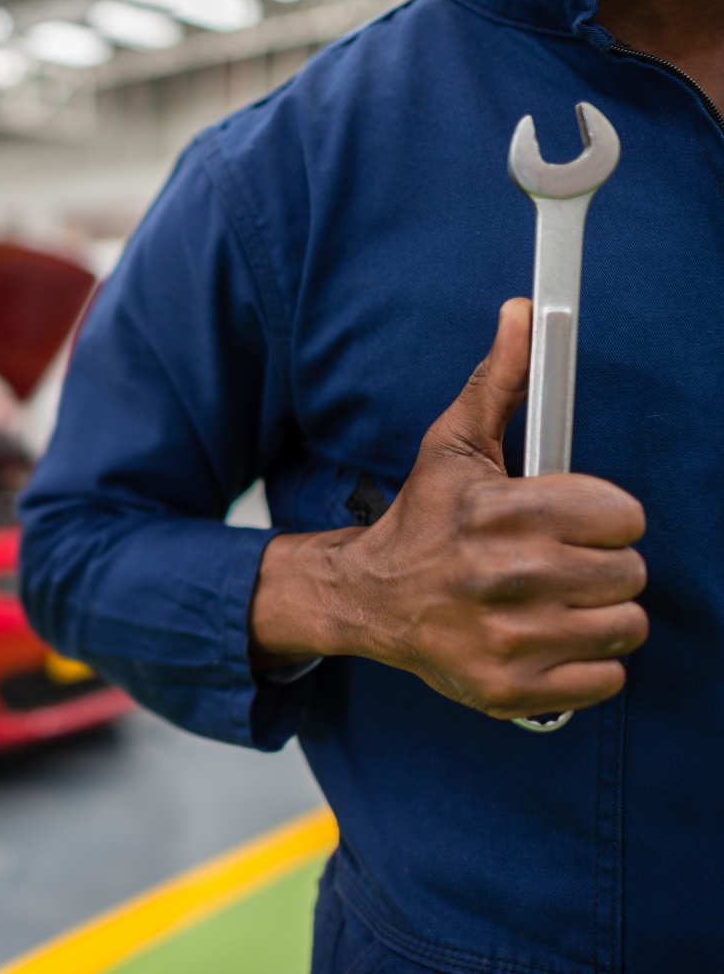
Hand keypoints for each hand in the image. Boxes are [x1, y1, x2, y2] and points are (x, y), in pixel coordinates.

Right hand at [249, 297, 647, 720]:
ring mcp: (508, 640)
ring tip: (556, 601)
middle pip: (631, 574)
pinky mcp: (510, 690)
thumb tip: (522, 312)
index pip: (623, 516)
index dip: (605, 517)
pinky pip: (606, 681)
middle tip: (561, 562)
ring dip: (599, 614)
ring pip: (625, 627)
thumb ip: (499, 380)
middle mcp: (505, 578)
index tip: (577, 521)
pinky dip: (587, 665)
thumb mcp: (454, 445)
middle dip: (603, 565)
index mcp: (501, 512)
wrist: (371, 600)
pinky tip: (548, 639)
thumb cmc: (424, 520)